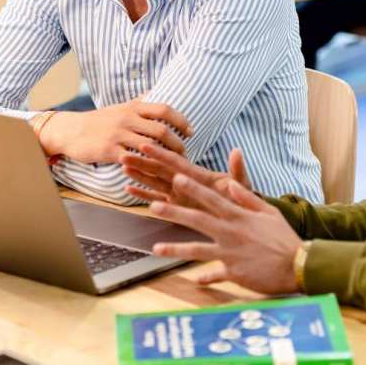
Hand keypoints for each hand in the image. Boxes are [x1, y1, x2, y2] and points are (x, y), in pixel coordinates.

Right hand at [40, 100, 192, 163]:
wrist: (71, 130)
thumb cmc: (98, 120)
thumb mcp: (119, 107)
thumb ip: (138, 102)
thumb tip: (155, 91)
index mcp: (133, 107)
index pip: (164, 109)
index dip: (181, 120)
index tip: (190, 131)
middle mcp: (127, 118)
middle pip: (161, 129)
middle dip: (177, 142)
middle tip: (185, 152)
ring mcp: (118, 135)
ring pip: (150, 146)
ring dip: (165, 157)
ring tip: (173, 165)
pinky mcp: (110, 151)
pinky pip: (133, 160)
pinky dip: (146, 167)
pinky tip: (154, 173)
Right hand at [121, 142, 248, 205]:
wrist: (243, 221)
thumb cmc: (242, 200)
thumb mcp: (241, 185)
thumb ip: (237, 171)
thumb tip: (237, 151)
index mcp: (198, 175)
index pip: (176, 162)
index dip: (160, 153)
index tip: (145, 143)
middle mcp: (185, 182)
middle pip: (159, 170)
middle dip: (142, 162)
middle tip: (123, 153)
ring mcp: (179, 194)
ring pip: (154, 182)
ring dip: (138, 174)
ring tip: (122, 165)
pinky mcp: (177, 206)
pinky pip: (156, 200)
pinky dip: (143, 195)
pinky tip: (128, 190)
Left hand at [149, 175, 303, 292]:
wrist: (298, 264)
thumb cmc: (284, 237)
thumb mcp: (268, 212)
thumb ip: (247, 198)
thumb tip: (229, 185)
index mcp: (238, 216)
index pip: (210, 198)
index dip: (192, 188)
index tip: (175, 178)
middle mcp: (230, 232)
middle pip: (196, 220)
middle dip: (173, 212)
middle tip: (153, 206)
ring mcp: (229, 253)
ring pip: (196, 250)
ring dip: (175, 249)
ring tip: (156, 249)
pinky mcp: (233, 273)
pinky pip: (215, 275)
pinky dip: (205, 278)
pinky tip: (195, 281)